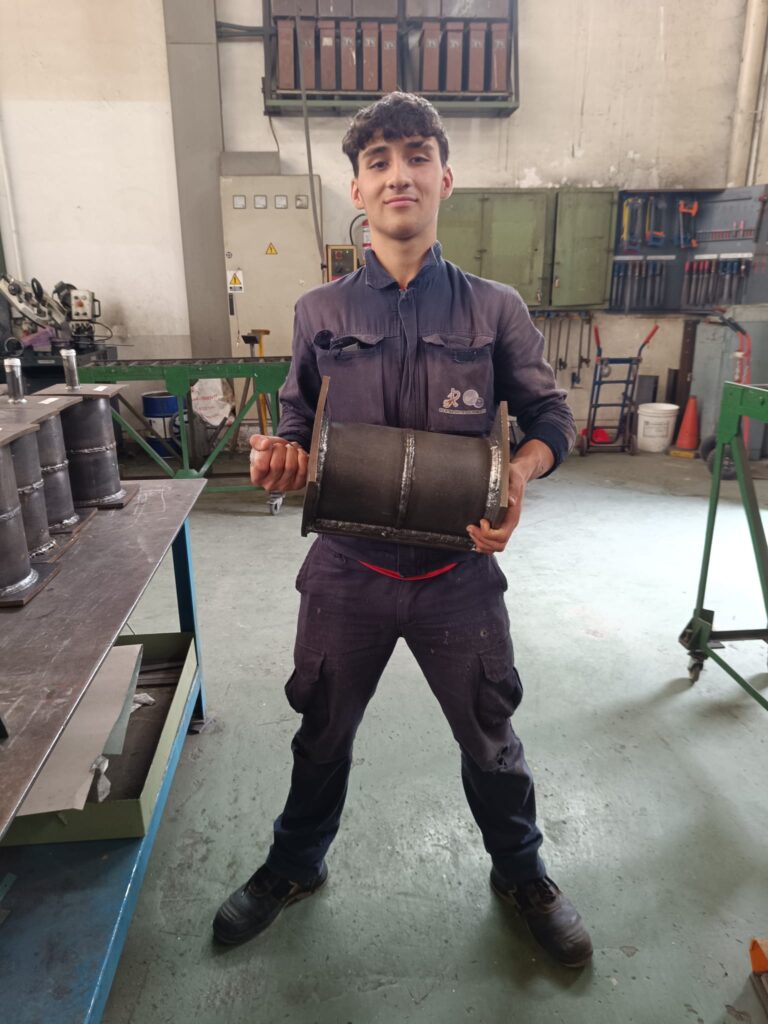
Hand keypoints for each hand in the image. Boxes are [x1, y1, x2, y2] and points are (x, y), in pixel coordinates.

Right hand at [249, 435, 308, 490]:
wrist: (285, 453)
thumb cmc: (270, 450)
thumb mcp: (259, 443)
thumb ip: (257, 441)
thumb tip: (265, 444)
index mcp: (257, 477)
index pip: (261, 465)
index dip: (266, 451)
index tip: (268, 446)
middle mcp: (269, 485)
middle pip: (277, 465)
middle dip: (281, 449)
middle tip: (281, 447)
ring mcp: (284, 486)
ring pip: (291, 467)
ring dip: (292, 452)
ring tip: (289, 449)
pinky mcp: (298, 484)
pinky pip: (302, 470)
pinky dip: (302, 458)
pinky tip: (298, 454)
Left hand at [466, 439, 553, 554]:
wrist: (517, 477)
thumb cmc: (513, 477)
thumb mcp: (514, 479)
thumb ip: (512, 489)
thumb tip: (511, 500)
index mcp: (513, 516)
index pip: (502, 535)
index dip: (488, 533)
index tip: (481, 520)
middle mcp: (510, 524)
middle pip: (498, 545)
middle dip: (482, 539)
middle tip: (470, 527)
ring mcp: (505, 527)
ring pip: (495, 547)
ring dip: (481, 543)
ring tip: (471, 531)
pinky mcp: (499, 526)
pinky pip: (493, 543)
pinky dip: (483, 544)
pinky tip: (475, 538)